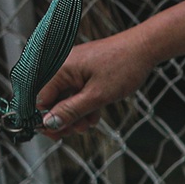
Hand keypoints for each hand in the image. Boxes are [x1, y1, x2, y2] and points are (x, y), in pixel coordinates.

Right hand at [34, 31, 157, 136]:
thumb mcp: (97, 96)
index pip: (39, 100)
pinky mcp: (83, 71)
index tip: (57, 135)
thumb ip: (71, 111)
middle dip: (63, 119)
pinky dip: (83, 105)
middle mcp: (61, 66)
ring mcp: (73, 68)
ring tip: (89, 124)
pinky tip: (94, 116)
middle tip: (77, 131)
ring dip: (75, 115)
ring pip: (65, 98)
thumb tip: (48, 124)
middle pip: (51, 100)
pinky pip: (76, 92)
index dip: (46, 120)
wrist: (145, 48)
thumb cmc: (123, 66)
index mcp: (59, 69)